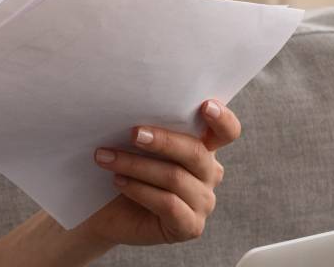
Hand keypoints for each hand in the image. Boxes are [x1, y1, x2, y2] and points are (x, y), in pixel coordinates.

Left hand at [80, 99, 239, 246]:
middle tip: (133, 134)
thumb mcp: (137, 144)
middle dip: (162, 141)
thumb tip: (135, 108)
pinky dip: (140, 190)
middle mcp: (210, 174)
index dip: (222, 119)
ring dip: (136, 165)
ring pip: (175, 177)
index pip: (227, 132)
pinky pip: (169, 204)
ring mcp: (203, 202)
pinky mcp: (190, 226)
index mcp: (204, 148)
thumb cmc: (124, 169)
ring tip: (106, 157)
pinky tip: (118, 182)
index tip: (206, 106)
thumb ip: (148, 127)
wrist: (106, 212)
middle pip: (196, 152)